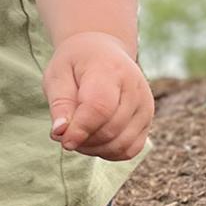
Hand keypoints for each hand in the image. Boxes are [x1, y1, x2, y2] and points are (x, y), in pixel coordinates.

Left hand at [44, 32, 153, 159]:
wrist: (102, 53)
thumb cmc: (75, 66)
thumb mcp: (57, 76)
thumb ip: (59, 104)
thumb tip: (60, 133)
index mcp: (110, 71)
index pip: (99, 108)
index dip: (80, 129)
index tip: (62, 139)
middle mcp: (135, 89)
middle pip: (109, 130)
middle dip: (81, 140)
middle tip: (63, 132)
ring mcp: (145, 106)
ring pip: (120, 144)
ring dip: (93, 148)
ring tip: (77, 134)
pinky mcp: (147, 121)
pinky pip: (130, 150)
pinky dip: (108, 152)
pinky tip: (93, 140)